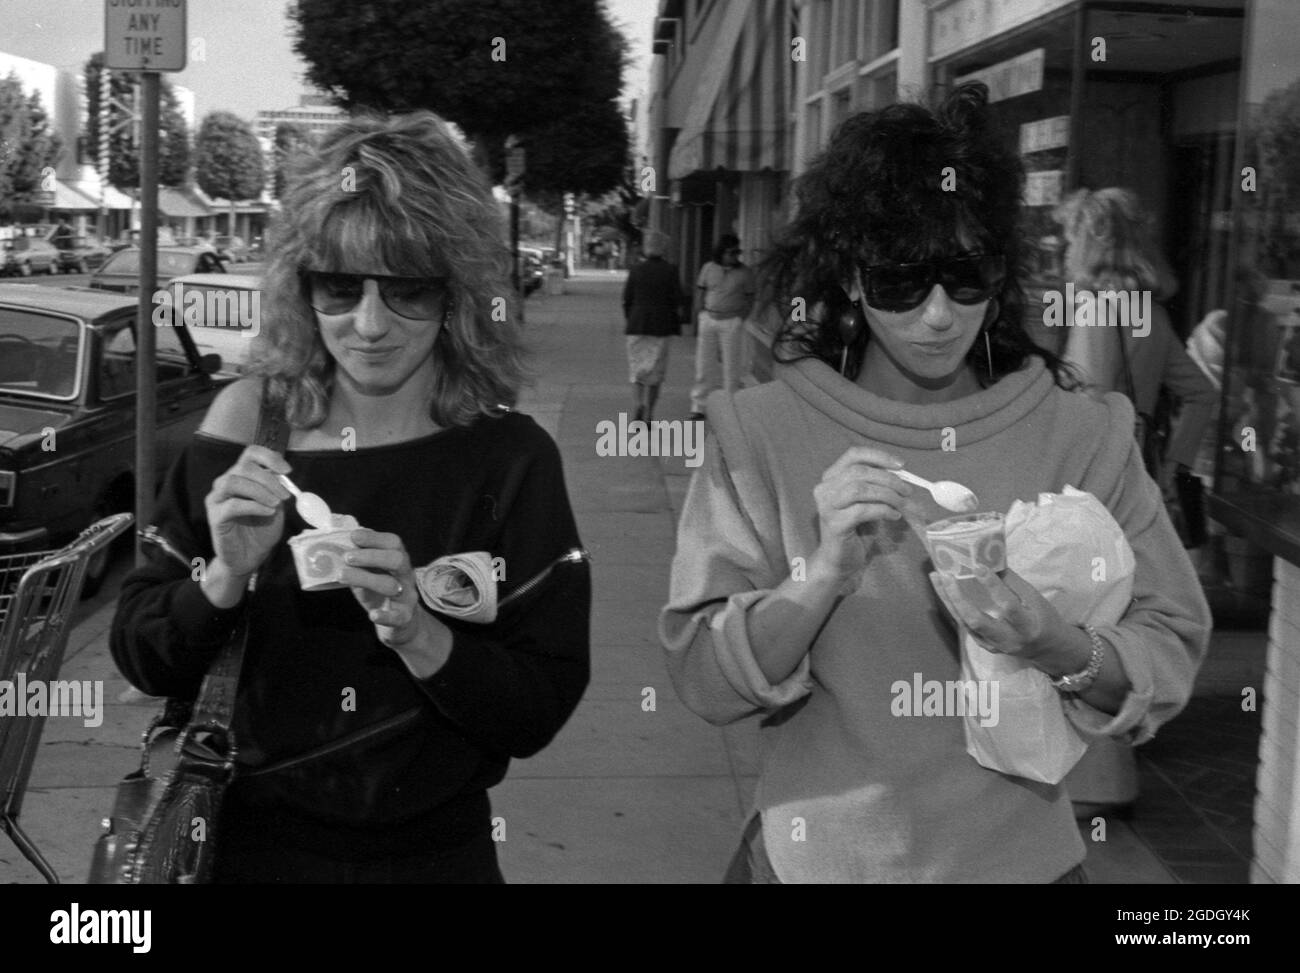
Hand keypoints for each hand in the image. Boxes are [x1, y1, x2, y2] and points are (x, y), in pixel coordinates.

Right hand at [204, 444, 291, 578]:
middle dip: (268, 478)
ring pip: (233, 481)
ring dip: (259, 490)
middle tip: (285, 495)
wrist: (249, 557)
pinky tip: (268, 511)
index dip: (269, 457)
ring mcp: (217, 499)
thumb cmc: (261, 530)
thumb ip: (277, 490)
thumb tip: (284, 477)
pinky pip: (232, 505)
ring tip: (276, 503)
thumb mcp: (276, 506)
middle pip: (243, 467)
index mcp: (242, 476)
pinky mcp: (214, 516)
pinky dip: (253, 505)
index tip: (287, 471)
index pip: (250, 453)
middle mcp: (226, 483)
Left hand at [339, 528, 450, 659]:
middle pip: (397, 559)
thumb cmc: (379, 593)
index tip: (353, 536)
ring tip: (342, 576)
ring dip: (366, 579)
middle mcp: (406, 576)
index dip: (374, 538)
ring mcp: (407, 597)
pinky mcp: (404, 618)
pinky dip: (385, 616)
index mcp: (398, 561)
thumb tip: (336, 545)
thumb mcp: (369, 573)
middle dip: (371, 556)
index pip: (393, 543)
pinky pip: (398, 616)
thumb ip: (357, 562)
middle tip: (347, 557)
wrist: (401, 623)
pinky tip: (372, 615)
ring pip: (392, 586)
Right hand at [808, 446, 913, 581]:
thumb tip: (904, 476)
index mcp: (831, 477)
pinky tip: (894, 516)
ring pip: (860, 489)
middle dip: (889, 479)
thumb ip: (877, 485)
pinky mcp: (834, 524)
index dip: (879, 456)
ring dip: (887, 495)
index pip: (853, 454)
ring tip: (901, 504)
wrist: (839, 560)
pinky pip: (863, 510)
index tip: (901, 465)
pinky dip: (883, 511)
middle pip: (860, 471)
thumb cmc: (855, 529)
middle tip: (907, 491)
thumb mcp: (866, 501)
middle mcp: (824, 488)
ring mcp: (827, 506)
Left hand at [927, 566, 1073, 663]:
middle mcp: (1008, 639)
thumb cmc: (1043, 617)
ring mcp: (994, 645)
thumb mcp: (1035, 598)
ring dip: (948, 599)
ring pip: (965, 623)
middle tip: (945, 575)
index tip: (978, 566)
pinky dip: (954, 607)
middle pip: (977, 620)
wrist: (1048, 648)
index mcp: (1027, 626)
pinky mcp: (985, 646)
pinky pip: (965, 625)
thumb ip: (1012, 582)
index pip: (1008, 606)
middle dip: (958, 597)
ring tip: (936, 577)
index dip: (993, 586)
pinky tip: (944, 591)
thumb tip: (990, 558)